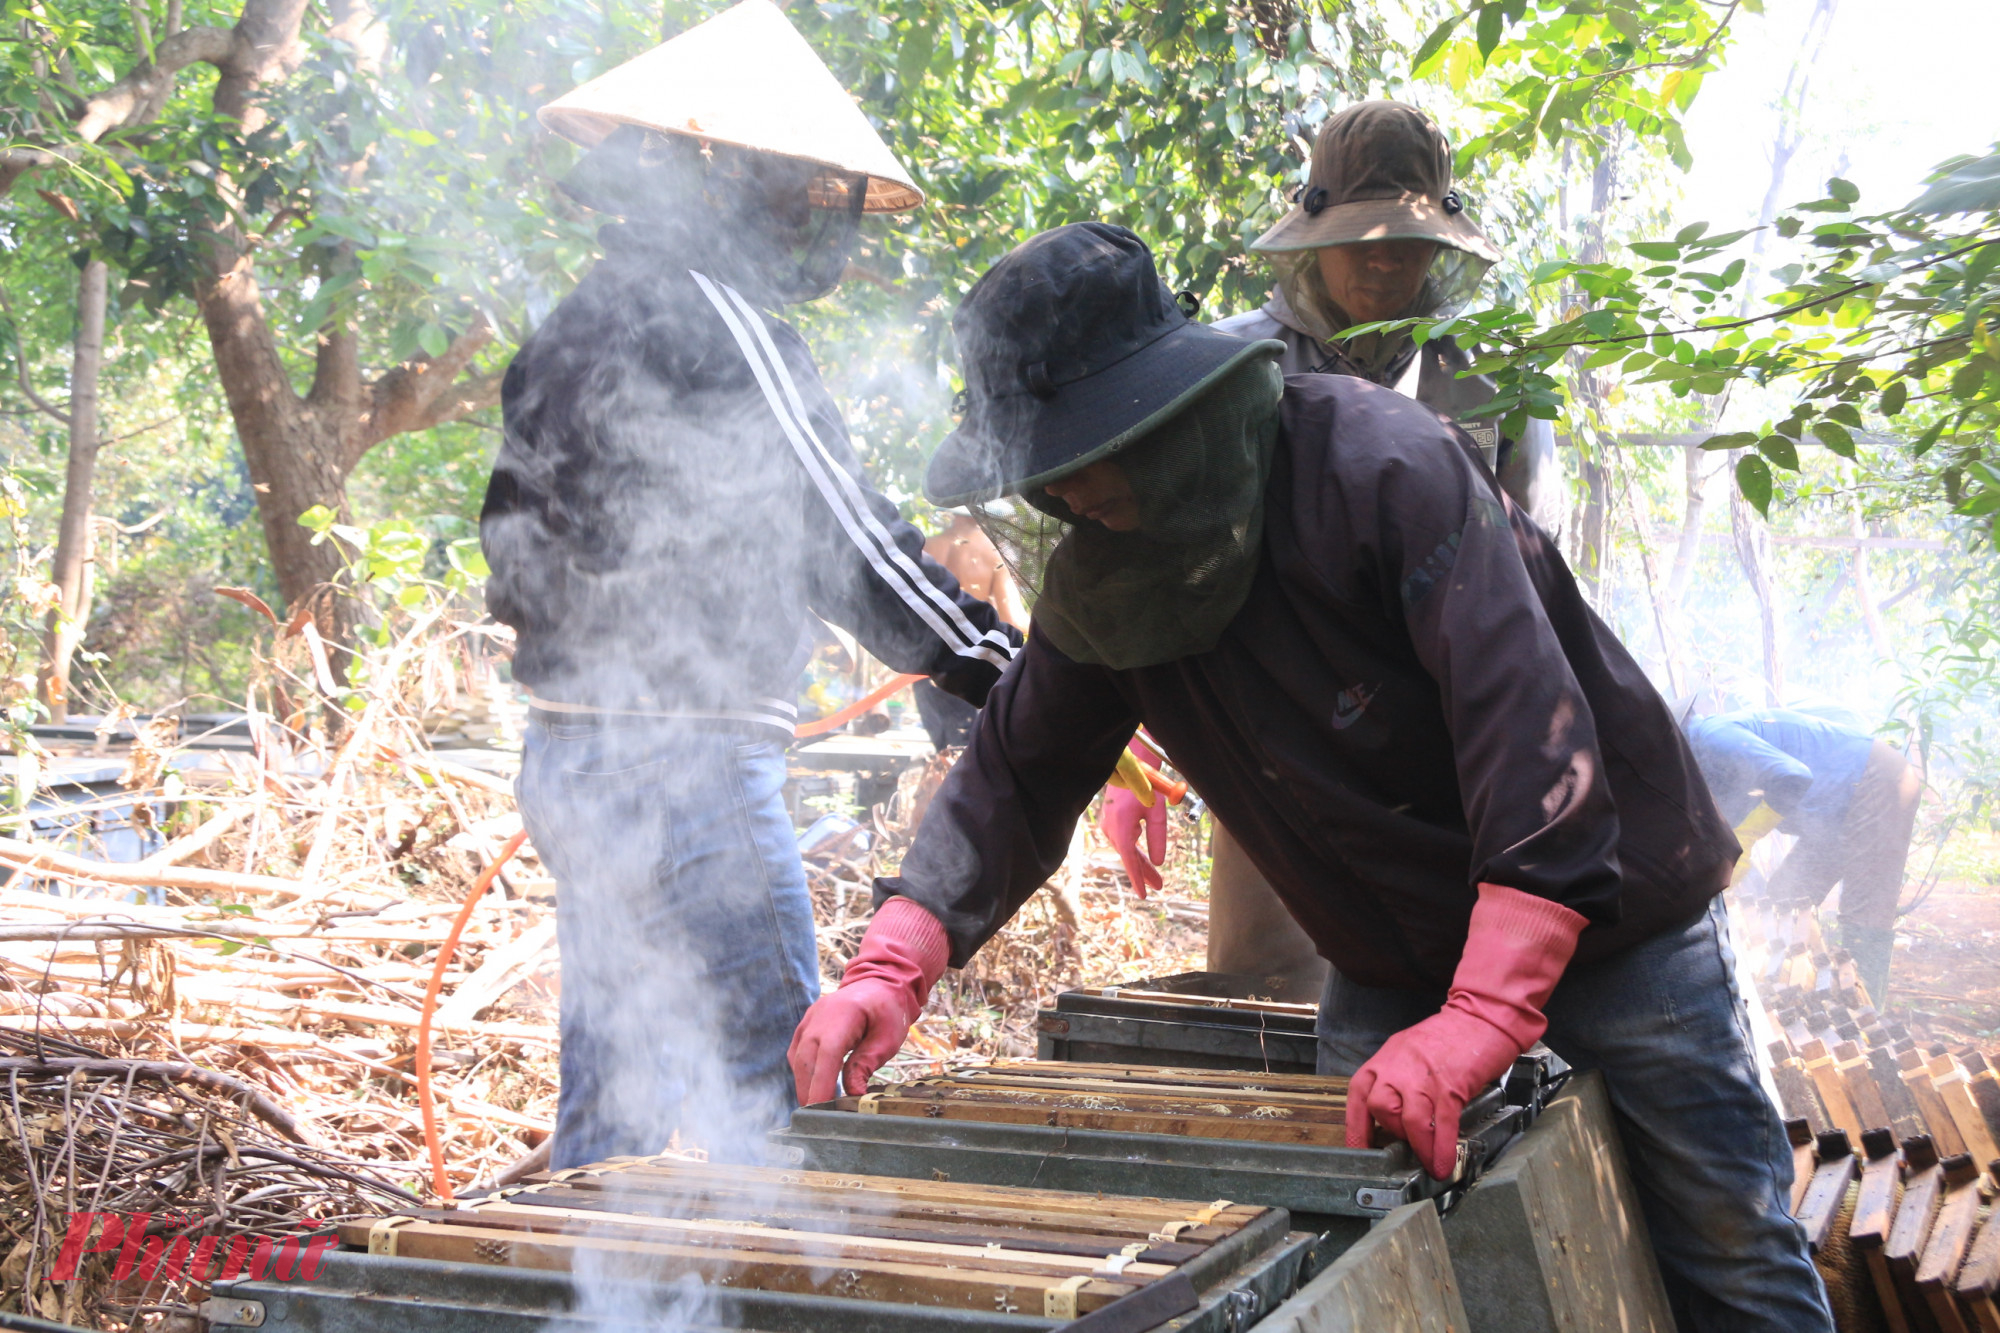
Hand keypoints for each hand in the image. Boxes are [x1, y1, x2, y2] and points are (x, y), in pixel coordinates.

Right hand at [790, 980, 918, 1103]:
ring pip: (797, 1059)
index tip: (820, 1110)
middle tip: (818, 1120)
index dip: (820, 1084)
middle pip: (806, 1060)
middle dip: (809, 1092)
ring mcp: (809, 1020)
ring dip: (804, 1085)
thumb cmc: (886, 1011)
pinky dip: (803, 1073)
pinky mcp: (805, 1027)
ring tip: (816, 1109)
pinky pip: (796, 1053)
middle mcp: (819, 1017)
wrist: (878, 984)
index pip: (826, 1055)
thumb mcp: (887, 1039)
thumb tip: (853, 1095)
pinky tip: (813, 1089)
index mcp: (843, 1015)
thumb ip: (866, 1065)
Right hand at [1100, 738, 1166, 897]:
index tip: (1143, 894)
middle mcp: (1111, 827)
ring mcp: (1108, 824)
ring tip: (1155, 880)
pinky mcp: (1110, 822)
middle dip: (1143, 873)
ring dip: (1140, 864)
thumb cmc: (1146, 785)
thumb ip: (1158, 838)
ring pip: (1126, 851)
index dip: (1137, 878)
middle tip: (1159, 887)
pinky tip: (1144, 861)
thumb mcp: (1157, 813)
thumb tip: (1158, 862)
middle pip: (1129, 857)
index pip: (1129, 858)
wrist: (1131, 766)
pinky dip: (1135, 853)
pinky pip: (1123, 842)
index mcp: (1121, 824)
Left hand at [1345, 1007, 1516, 1177]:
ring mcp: (1423, 1076)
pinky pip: (1440, 1124)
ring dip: (1419, 1147)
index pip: (1358, 1095)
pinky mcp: (1450, 1086)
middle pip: (1380, 1108)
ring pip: (1409, 1120)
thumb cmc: (1448, 1038)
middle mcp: (1398, 1067)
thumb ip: (1398, 1080)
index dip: (1357, 1127)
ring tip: (1428, 1161)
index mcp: (1385, 1059)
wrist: (1481, 1018)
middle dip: (1394, 1132)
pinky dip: (1440, 1148)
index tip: (1361, 1150)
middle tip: (1411, 1141)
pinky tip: (1443, 1163)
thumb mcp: (1409, 1053)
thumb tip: (1397, 1118)